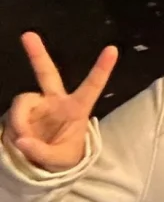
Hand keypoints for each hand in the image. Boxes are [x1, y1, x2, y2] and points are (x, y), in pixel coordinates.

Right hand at [3, 33, 116, 172]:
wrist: (45, 166)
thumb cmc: (64, 159)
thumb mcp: (60, 161)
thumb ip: (41, 152)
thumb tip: (21, 140)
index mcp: (77, 108)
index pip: (92, 86)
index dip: (102, 69)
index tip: (113, 49)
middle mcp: (55, 101)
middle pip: (47, 73)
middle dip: (37, 54)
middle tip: (27, 34)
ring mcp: (36, 106)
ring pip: (22, 102)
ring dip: (20, 121)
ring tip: (24, 141)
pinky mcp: (20, 114)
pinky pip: (12, 116)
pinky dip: (12, 129)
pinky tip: (17, 142)